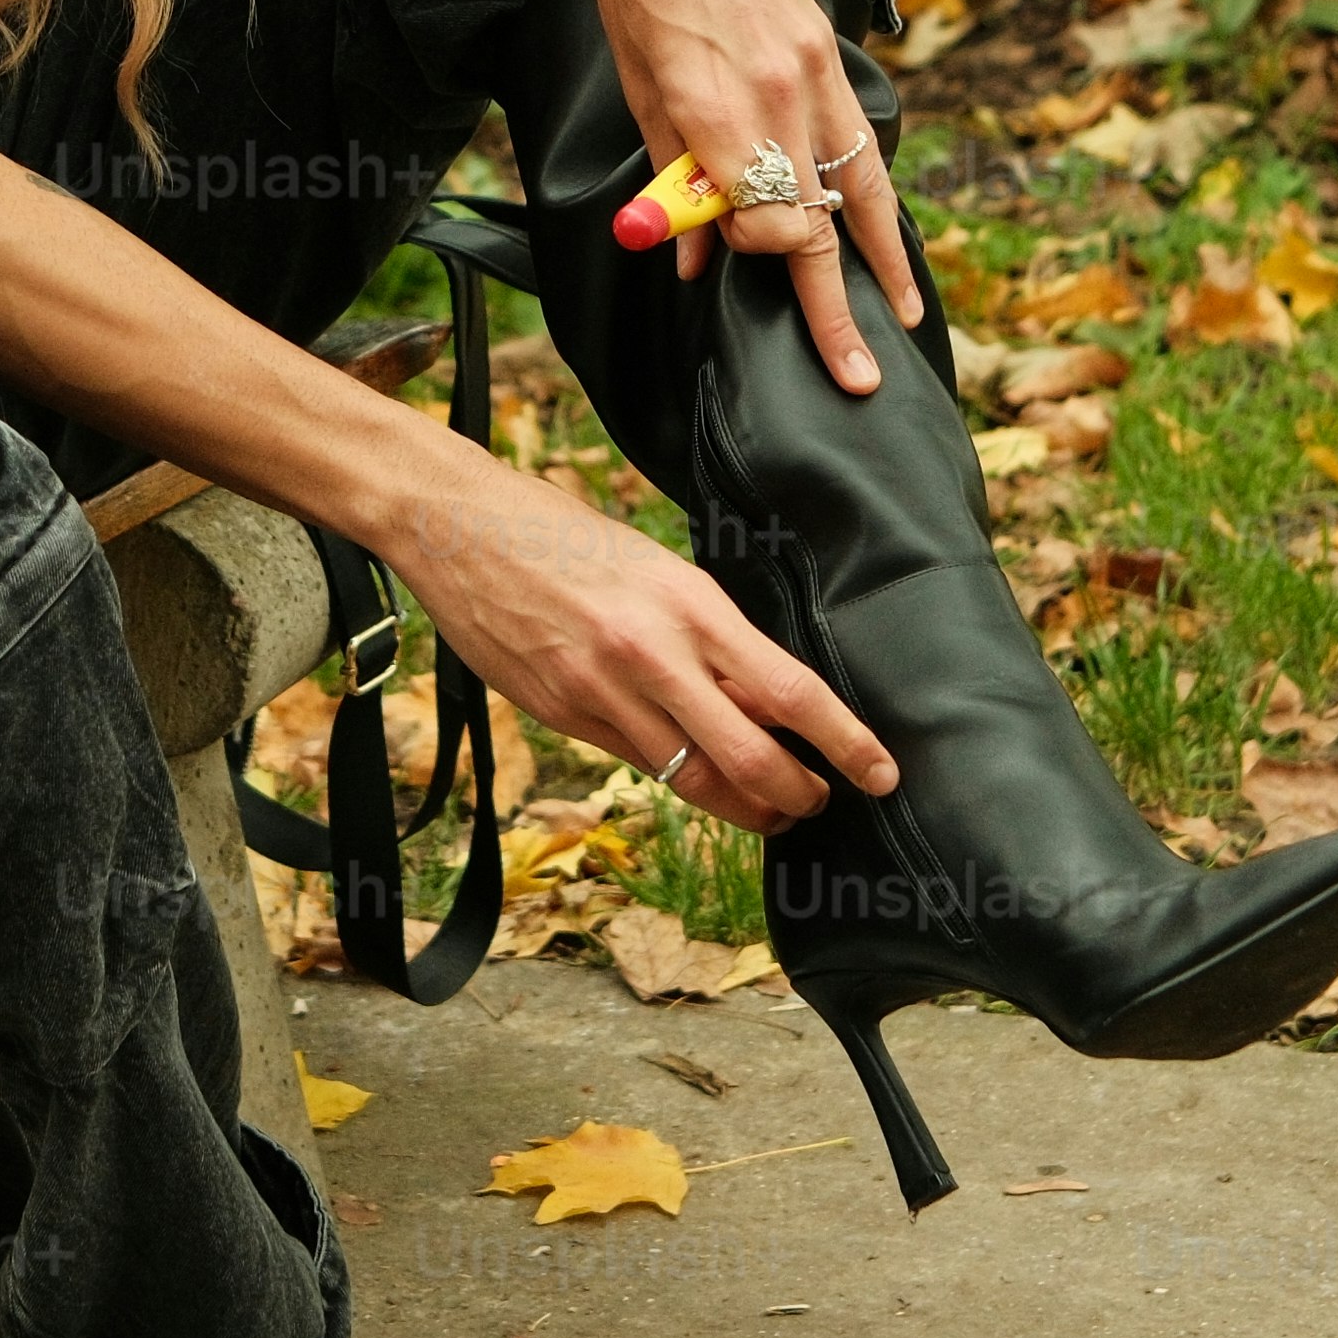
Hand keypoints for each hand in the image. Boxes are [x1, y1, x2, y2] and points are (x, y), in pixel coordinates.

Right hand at [358, 443, 893, 832]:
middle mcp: (651, 655)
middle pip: (749, 758)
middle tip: (820, 802)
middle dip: (798, 795)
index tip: (880, 771)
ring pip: (692, 780)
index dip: (844, 742)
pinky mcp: (562, 717)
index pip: (789, 691)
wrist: (457, 527)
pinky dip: (678, 779)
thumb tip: (761, 690)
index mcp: (689, 604)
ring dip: (744, 807)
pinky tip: (697, 777)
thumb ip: (707, 631)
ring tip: (772, 810)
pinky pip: (637, 764)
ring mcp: (602, 694)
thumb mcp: (656, 567)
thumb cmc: (562, 535)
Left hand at [587, 0, 920, 394]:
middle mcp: (782, 94)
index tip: (734, 264)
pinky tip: (880, 233)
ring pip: (862, 185)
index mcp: (722, 104)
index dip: (758, 258)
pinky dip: (872, 194)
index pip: (768, 220)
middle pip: (825, 223)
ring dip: (884, 258)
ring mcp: (815, 71)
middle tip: (862, 378)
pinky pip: (859, 140)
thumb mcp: (637, 87)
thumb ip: (674, 179)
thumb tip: (692, 262)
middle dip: (841, 307)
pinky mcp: (828, 52)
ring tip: (901, 316)